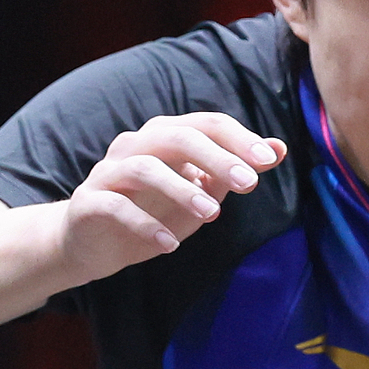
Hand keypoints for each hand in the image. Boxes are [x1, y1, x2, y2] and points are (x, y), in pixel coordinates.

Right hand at [60, 112, 286, 282]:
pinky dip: (145, 224)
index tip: (268, 160)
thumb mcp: (200, 193)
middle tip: (249, 185)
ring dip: (182, 190)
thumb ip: (234, 171)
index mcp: (165, 136)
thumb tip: (278, 149)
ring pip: (145, 167)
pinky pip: (116, 206)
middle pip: (177, 138)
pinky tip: (169, 244)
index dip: (238, 139)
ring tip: (212, 215)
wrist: (92, 243)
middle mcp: (136, 145)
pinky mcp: (89, 202)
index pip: (206, 124)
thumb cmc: (152, 212)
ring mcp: (109, 172)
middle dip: (217, 158)